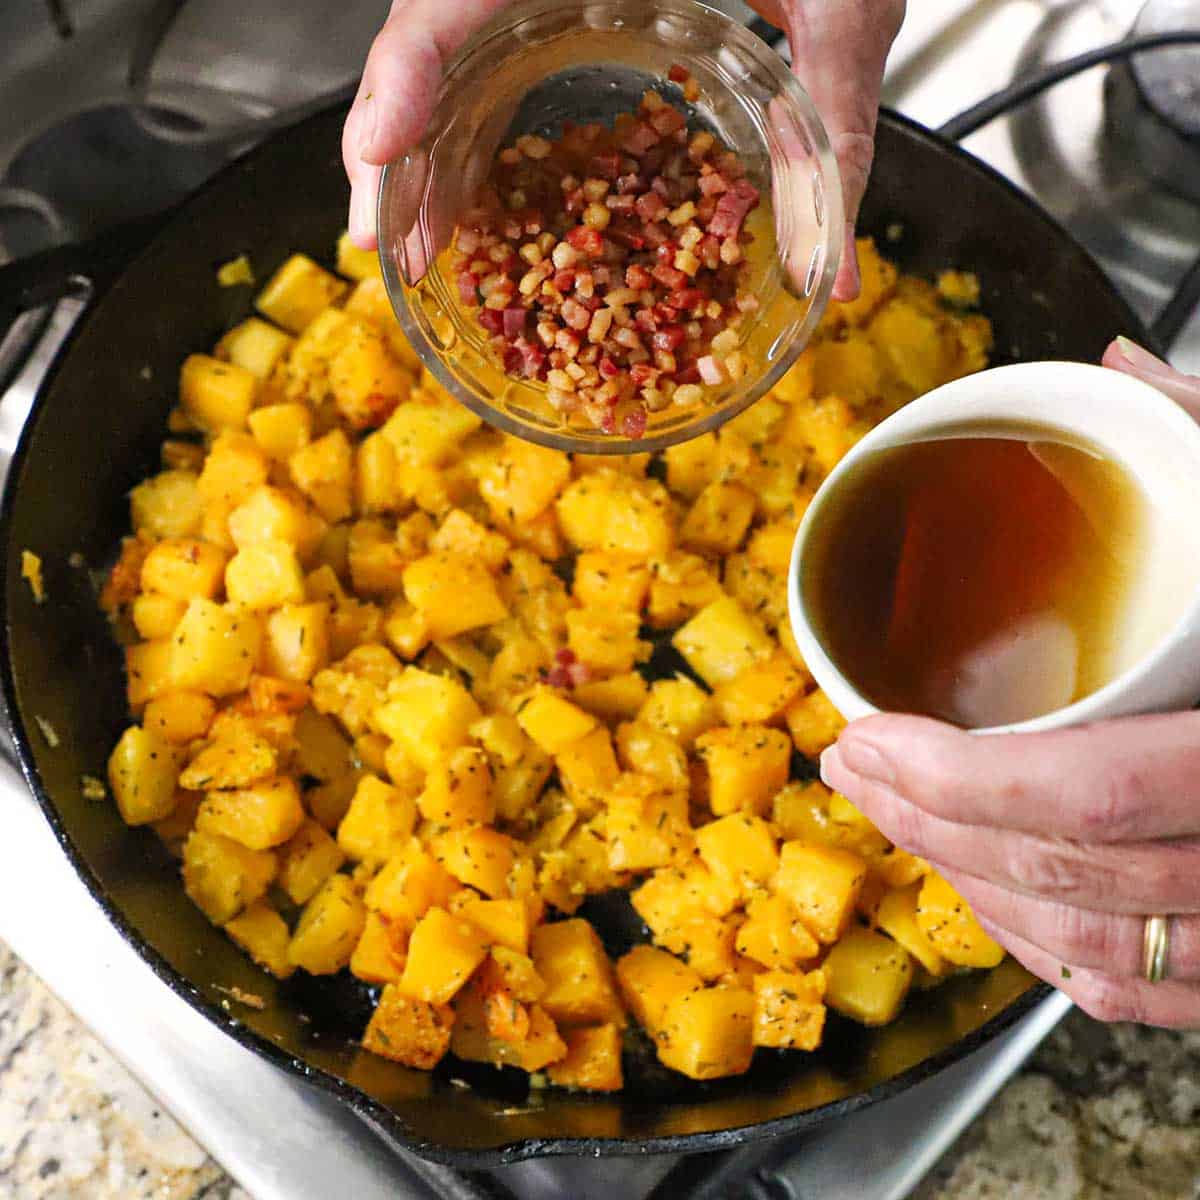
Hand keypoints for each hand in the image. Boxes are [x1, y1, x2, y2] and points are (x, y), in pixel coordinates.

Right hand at [343, 0, 905, 300]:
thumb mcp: (842, 5)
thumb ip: (832, 128)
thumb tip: (828, 276)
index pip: (454, 0)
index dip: (403, 76)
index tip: (377, 157)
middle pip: (435, 45)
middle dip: (399, 147)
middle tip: (394, 249)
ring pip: (457, 62)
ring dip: (432, 156)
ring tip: (432, 244)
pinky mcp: (569, 3)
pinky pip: (500, 66)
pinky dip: (480, 136)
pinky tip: (486, 201)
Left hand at [821, 339, 1199, 1029]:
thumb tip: (1118, 370)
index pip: (1095, 789)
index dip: (957, 779)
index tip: (863, 738)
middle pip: (1071, 868)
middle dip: (929, 825)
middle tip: (852, 773)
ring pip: (1100, 941)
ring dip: (973, 885)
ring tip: (899, 821)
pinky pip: (1152, 991)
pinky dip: (1059, 953)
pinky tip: (1000, 899)